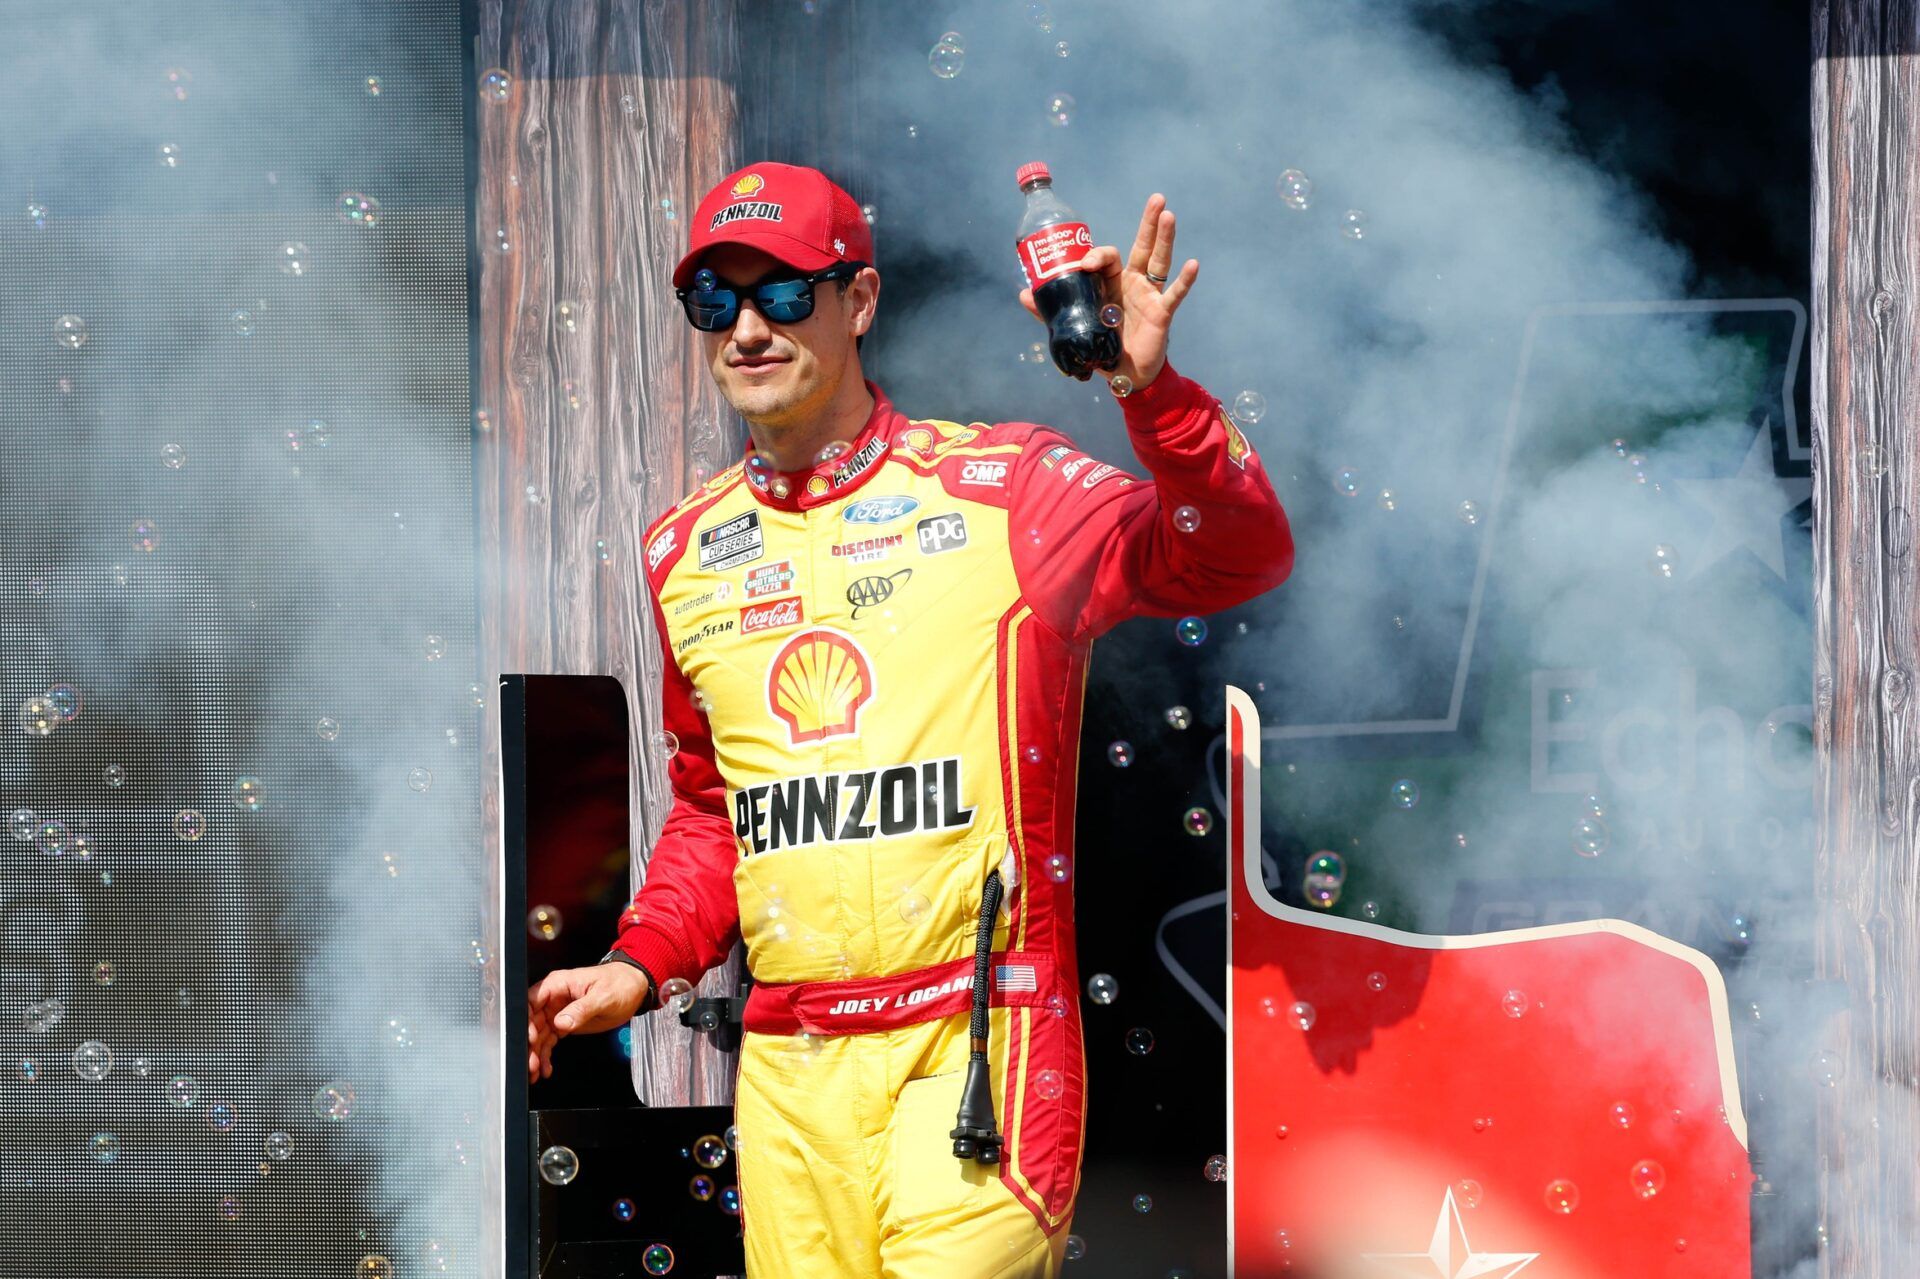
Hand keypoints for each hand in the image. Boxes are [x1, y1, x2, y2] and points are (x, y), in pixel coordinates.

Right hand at [527, 962, 650, 1082]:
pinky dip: (545, 1055)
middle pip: (531, 1022)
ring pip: (538, 1035)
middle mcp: (554, 998)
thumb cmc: (619, 984)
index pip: (532, 1001)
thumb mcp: (604, 996)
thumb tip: (561, 1021)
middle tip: (530, 1063)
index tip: (531, 1038)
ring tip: (534, 1072)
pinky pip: (549, 1041)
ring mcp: (557, 1012)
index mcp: (559, 984)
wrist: (633, 988)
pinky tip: (545, 1069)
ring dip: (534, 1054)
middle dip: (529, 1044)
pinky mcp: (564, 1024)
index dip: (527, 1020)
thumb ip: (582, 1008)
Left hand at [1019, 192, 1197, 389]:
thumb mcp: (1073, 325)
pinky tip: (1193, 263)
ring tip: (1169, 214)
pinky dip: (1185, 280)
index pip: (1108, 256)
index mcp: (1111, 282)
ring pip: (1159, 261)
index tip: (1084, 265)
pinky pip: (1175, 294)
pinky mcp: (1162, 313)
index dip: (1096, 255)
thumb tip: (1024, 294)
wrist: (1124, 374)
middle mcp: (1133, 283)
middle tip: (1156, 198)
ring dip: (1165, 238)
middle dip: (1148, 223)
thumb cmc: (1103, 346)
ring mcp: (1149, 295)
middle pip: (1142, 246)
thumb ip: (1050, 310)